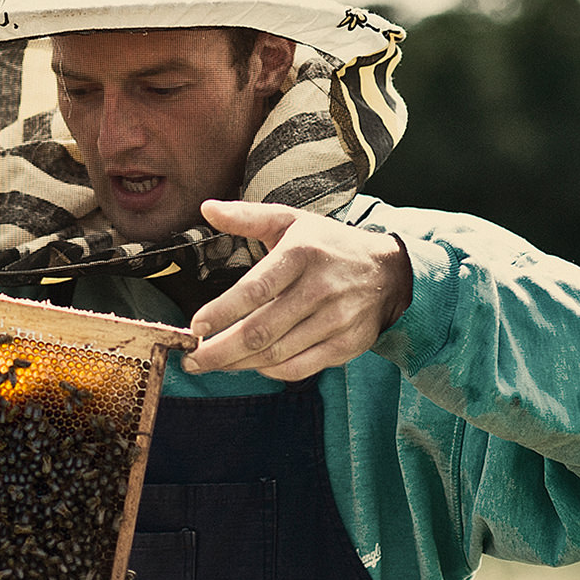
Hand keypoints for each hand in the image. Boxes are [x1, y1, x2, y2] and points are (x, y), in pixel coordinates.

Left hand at [184, 200, 411, 379]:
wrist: (387, 271)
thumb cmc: (328, 245)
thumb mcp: (291, 221)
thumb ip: (247, 217)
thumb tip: (206, 208)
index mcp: (302, 253)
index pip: (255, 289)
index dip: (222, 312)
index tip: (195, 327)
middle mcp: (320, 288)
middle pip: (261, 330)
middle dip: (219, 350)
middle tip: (191, 360)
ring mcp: (336, 319)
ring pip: (276, 354)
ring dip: (238, 364)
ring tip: (212, 364)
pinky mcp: (346, 344)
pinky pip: (299, 368)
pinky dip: (270, 371)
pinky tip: (251, 365)